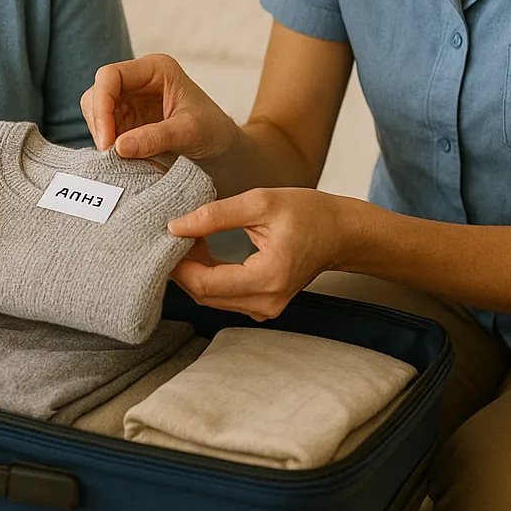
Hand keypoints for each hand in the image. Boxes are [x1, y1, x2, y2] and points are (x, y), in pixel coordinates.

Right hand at [79, 53, 238, 159]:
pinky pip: (105, 131)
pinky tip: (120, 161)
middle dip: (99, 124)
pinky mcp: (127, 122)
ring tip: (118, 160)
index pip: (110, 76)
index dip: (102, 105)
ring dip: (102, 136)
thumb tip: (118, 147)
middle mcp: (138, 81)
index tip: (107, 141)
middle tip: (109, 156)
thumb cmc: (214, 131)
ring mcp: (130, 101)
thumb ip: (155, 137)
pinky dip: (108, 146)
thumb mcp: (190, 132)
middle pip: (97, 94)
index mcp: (155, 69)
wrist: (223, 149)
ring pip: (96, 113)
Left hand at [167, 187, 354, 320]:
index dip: (179, 263)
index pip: (205, 284)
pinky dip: (209, 275)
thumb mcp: (260, 202)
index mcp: (268, 278)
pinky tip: (206, 249)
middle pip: (204, 295)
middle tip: (177, 233)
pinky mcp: (263, 305)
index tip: (168, 235)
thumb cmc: (308, 212)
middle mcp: (266, 302)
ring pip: (211, 298)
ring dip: (195, 271)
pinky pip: (224, 297)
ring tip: (192, 237)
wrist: (341, 232)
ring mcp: (266, 308)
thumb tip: (175, 226)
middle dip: (183, 267)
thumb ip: (216, 215)